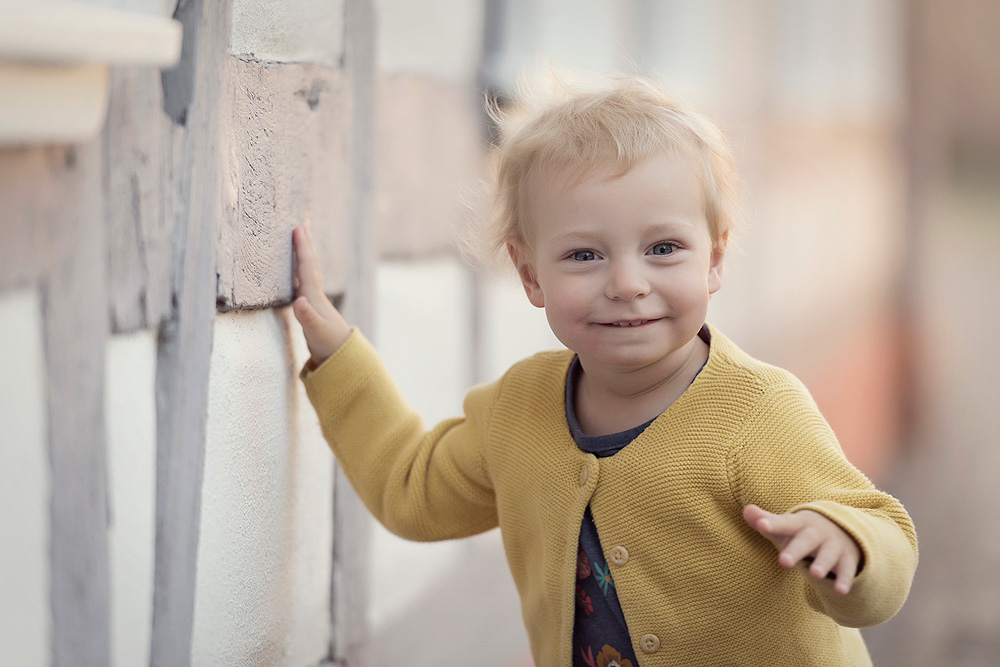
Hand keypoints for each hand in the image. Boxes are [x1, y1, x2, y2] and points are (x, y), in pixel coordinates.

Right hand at [292, 225, 351, 365]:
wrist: (343, 357)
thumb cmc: (328, 344)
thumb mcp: (315, 331)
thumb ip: (307, 317)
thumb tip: (299, 301)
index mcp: (313, 297)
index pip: (306, 268)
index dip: (301, 249)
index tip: (298, 229)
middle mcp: (315, 296)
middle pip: (309, 266)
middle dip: (304, 247)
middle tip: (300, 227)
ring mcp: (314, 302)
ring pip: (308, 274)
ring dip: (303, 258)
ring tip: (300, 244)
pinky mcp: (312, 310)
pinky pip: (304, 285)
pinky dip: (301, 274)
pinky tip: (298, 275)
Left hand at [743, 504, 861, 594]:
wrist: (842, 528)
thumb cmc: (803, 531)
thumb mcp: (786, 525)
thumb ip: (766, 520)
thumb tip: (747, 510)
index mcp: (799, 523)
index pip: (784, 523)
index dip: (773, 524)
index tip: (761, 524)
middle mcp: (817, 533)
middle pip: (806, 540)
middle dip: (796, 550)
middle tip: (783, 561)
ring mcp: (834, 545)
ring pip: (828, 555)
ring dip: (822, 564)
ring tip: (814, 575)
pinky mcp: (847, 559)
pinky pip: (847, 570)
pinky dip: (844, 580)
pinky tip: (840, 591)